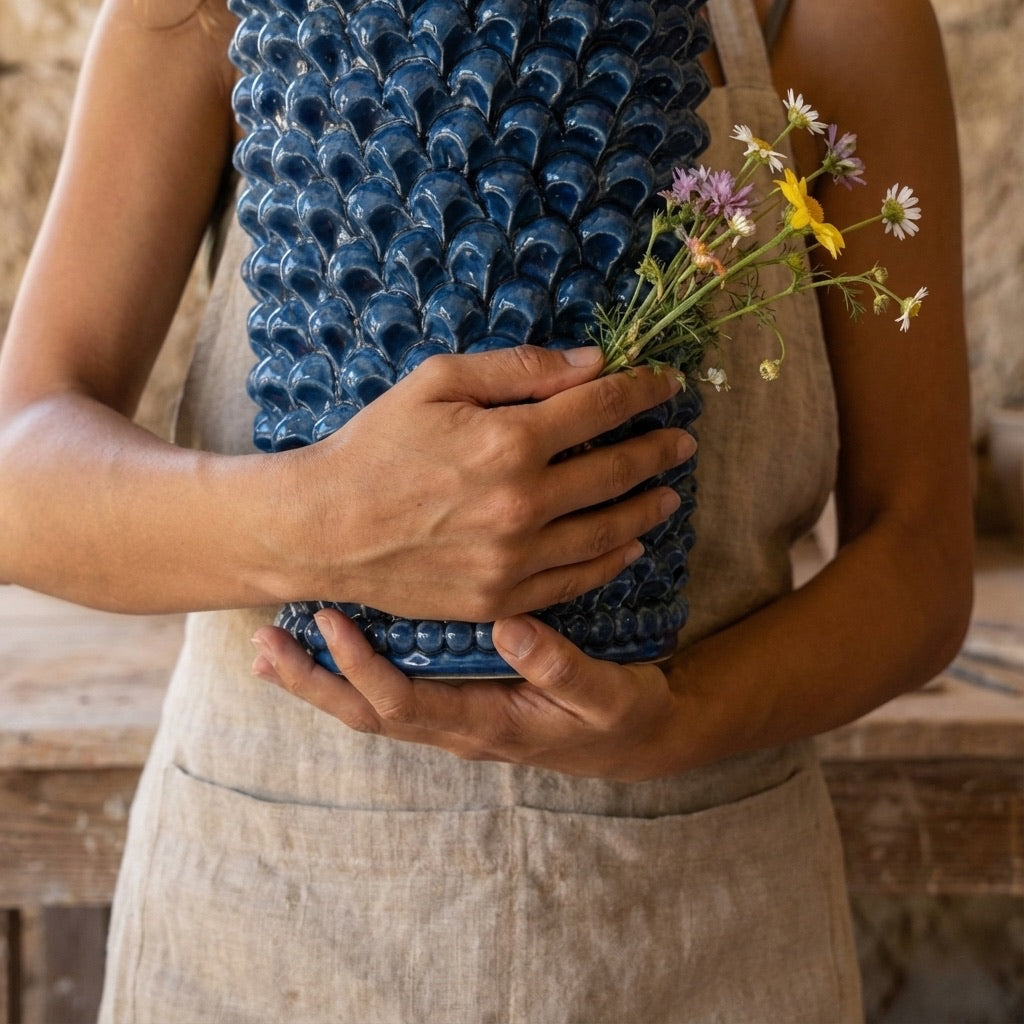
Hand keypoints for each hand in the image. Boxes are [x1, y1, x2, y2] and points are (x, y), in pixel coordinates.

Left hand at [251, 607, 685, 781]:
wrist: (634, 741)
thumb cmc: (619, 716)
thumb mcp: (606, 695)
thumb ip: (561, 667)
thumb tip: (507, 625)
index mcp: (485, 725)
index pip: (401, 703)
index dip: (360, 666)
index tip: (330, 621)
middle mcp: (457, 728)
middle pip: (365, 713)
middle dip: (311, 682)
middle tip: (262, 646)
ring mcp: (454, 720)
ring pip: (370, 707)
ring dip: (321, 680)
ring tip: (274, 648)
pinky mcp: (458, 704)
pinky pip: (390, 694)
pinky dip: (351, 674)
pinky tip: (332, 648)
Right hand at [282, 345, 695, 620]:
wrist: (325, 528)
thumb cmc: (375, 445)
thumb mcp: (438, 382)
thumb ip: (520, 369)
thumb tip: (592, 363)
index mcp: (510, 441)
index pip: (602, 407)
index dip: (644, 390)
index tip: (669, 383)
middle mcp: (524, 504)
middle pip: (617, 471)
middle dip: (659, 450)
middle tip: (684, 442)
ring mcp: (515, 559)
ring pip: (607, 532)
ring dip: (647, 508)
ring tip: (669, 495)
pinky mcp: (501, 598)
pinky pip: (574, 581)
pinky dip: (610, 562)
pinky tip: (630, 547)